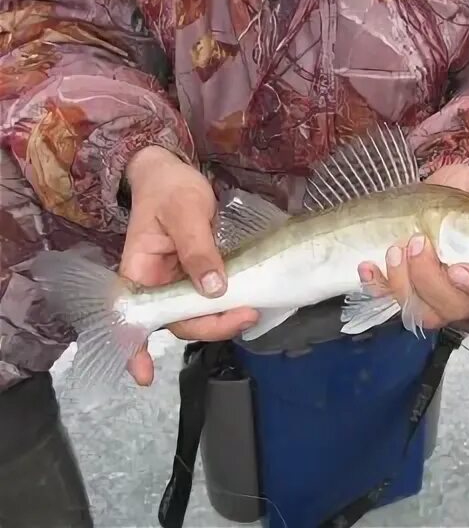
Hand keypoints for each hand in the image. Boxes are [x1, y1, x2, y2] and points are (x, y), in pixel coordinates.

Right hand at [119, 146, 258, 384]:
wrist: (173, 172)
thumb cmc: (171, 189)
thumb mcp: (186, 213)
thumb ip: (199, 251)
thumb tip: (215, 290)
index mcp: (140, 271)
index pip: (136, 319)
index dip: (136, 350)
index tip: (144, 376)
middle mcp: (156, 283)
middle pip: (179, 320)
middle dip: (211, 326)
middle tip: (247, 315)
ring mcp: (177, 281)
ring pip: (197, 313)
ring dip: (223, 318)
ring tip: (252, 310)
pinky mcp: (196, 276)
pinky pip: (209, 299)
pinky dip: (228, 305)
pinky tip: (248, 304)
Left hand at [358, 164, 468, 330]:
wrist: (407, 197)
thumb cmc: (450, 195)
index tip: (460, 267)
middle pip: (462, 307)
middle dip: (434, 281)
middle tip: (416, 243)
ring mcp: (438, 300)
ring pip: (428, 313)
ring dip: (406, 284)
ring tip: (394, 248)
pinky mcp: (408, 300)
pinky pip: (394, 306)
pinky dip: (379, 287)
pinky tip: (368, 265)